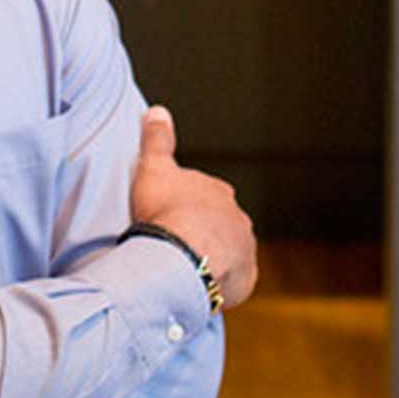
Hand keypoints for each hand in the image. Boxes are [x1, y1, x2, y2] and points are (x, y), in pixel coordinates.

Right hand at [126, 105, 257, 308]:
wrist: (181, 254)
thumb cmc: (165, 211)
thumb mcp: (154, 167)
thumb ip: (157, 139)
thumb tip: (157, 111)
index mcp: (218, 191)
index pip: (207, 194)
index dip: (189, 205)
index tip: (172, 214)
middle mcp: (237, 218)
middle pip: (221, 224)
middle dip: (204, 232)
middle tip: (177, 244)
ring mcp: (244, 249)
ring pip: (229, 252)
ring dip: (213, 257)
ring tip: (187, 269)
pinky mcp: (245, 278)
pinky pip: (233, 280)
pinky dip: (221, 282)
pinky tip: (201, 286)